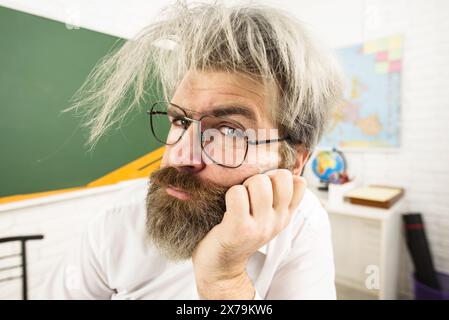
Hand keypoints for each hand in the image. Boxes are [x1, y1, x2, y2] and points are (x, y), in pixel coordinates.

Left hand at [192, 169, 306, 298]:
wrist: (221, 265)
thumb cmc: (240, 233)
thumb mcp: (266, 217)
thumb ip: (280, 197)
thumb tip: (298, 176)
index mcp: (285, 215)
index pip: (300, 183)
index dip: (279, 176)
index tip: (264, 187)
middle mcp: (278, 221)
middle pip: (280, 177)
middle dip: (260, 177)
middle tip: (247, 193)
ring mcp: (260, 226)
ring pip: (259, 182)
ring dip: (244, 185)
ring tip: (238, 200)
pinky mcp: (240, 228)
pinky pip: (237, 194)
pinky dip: (230, 194)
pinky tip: (227, 208)